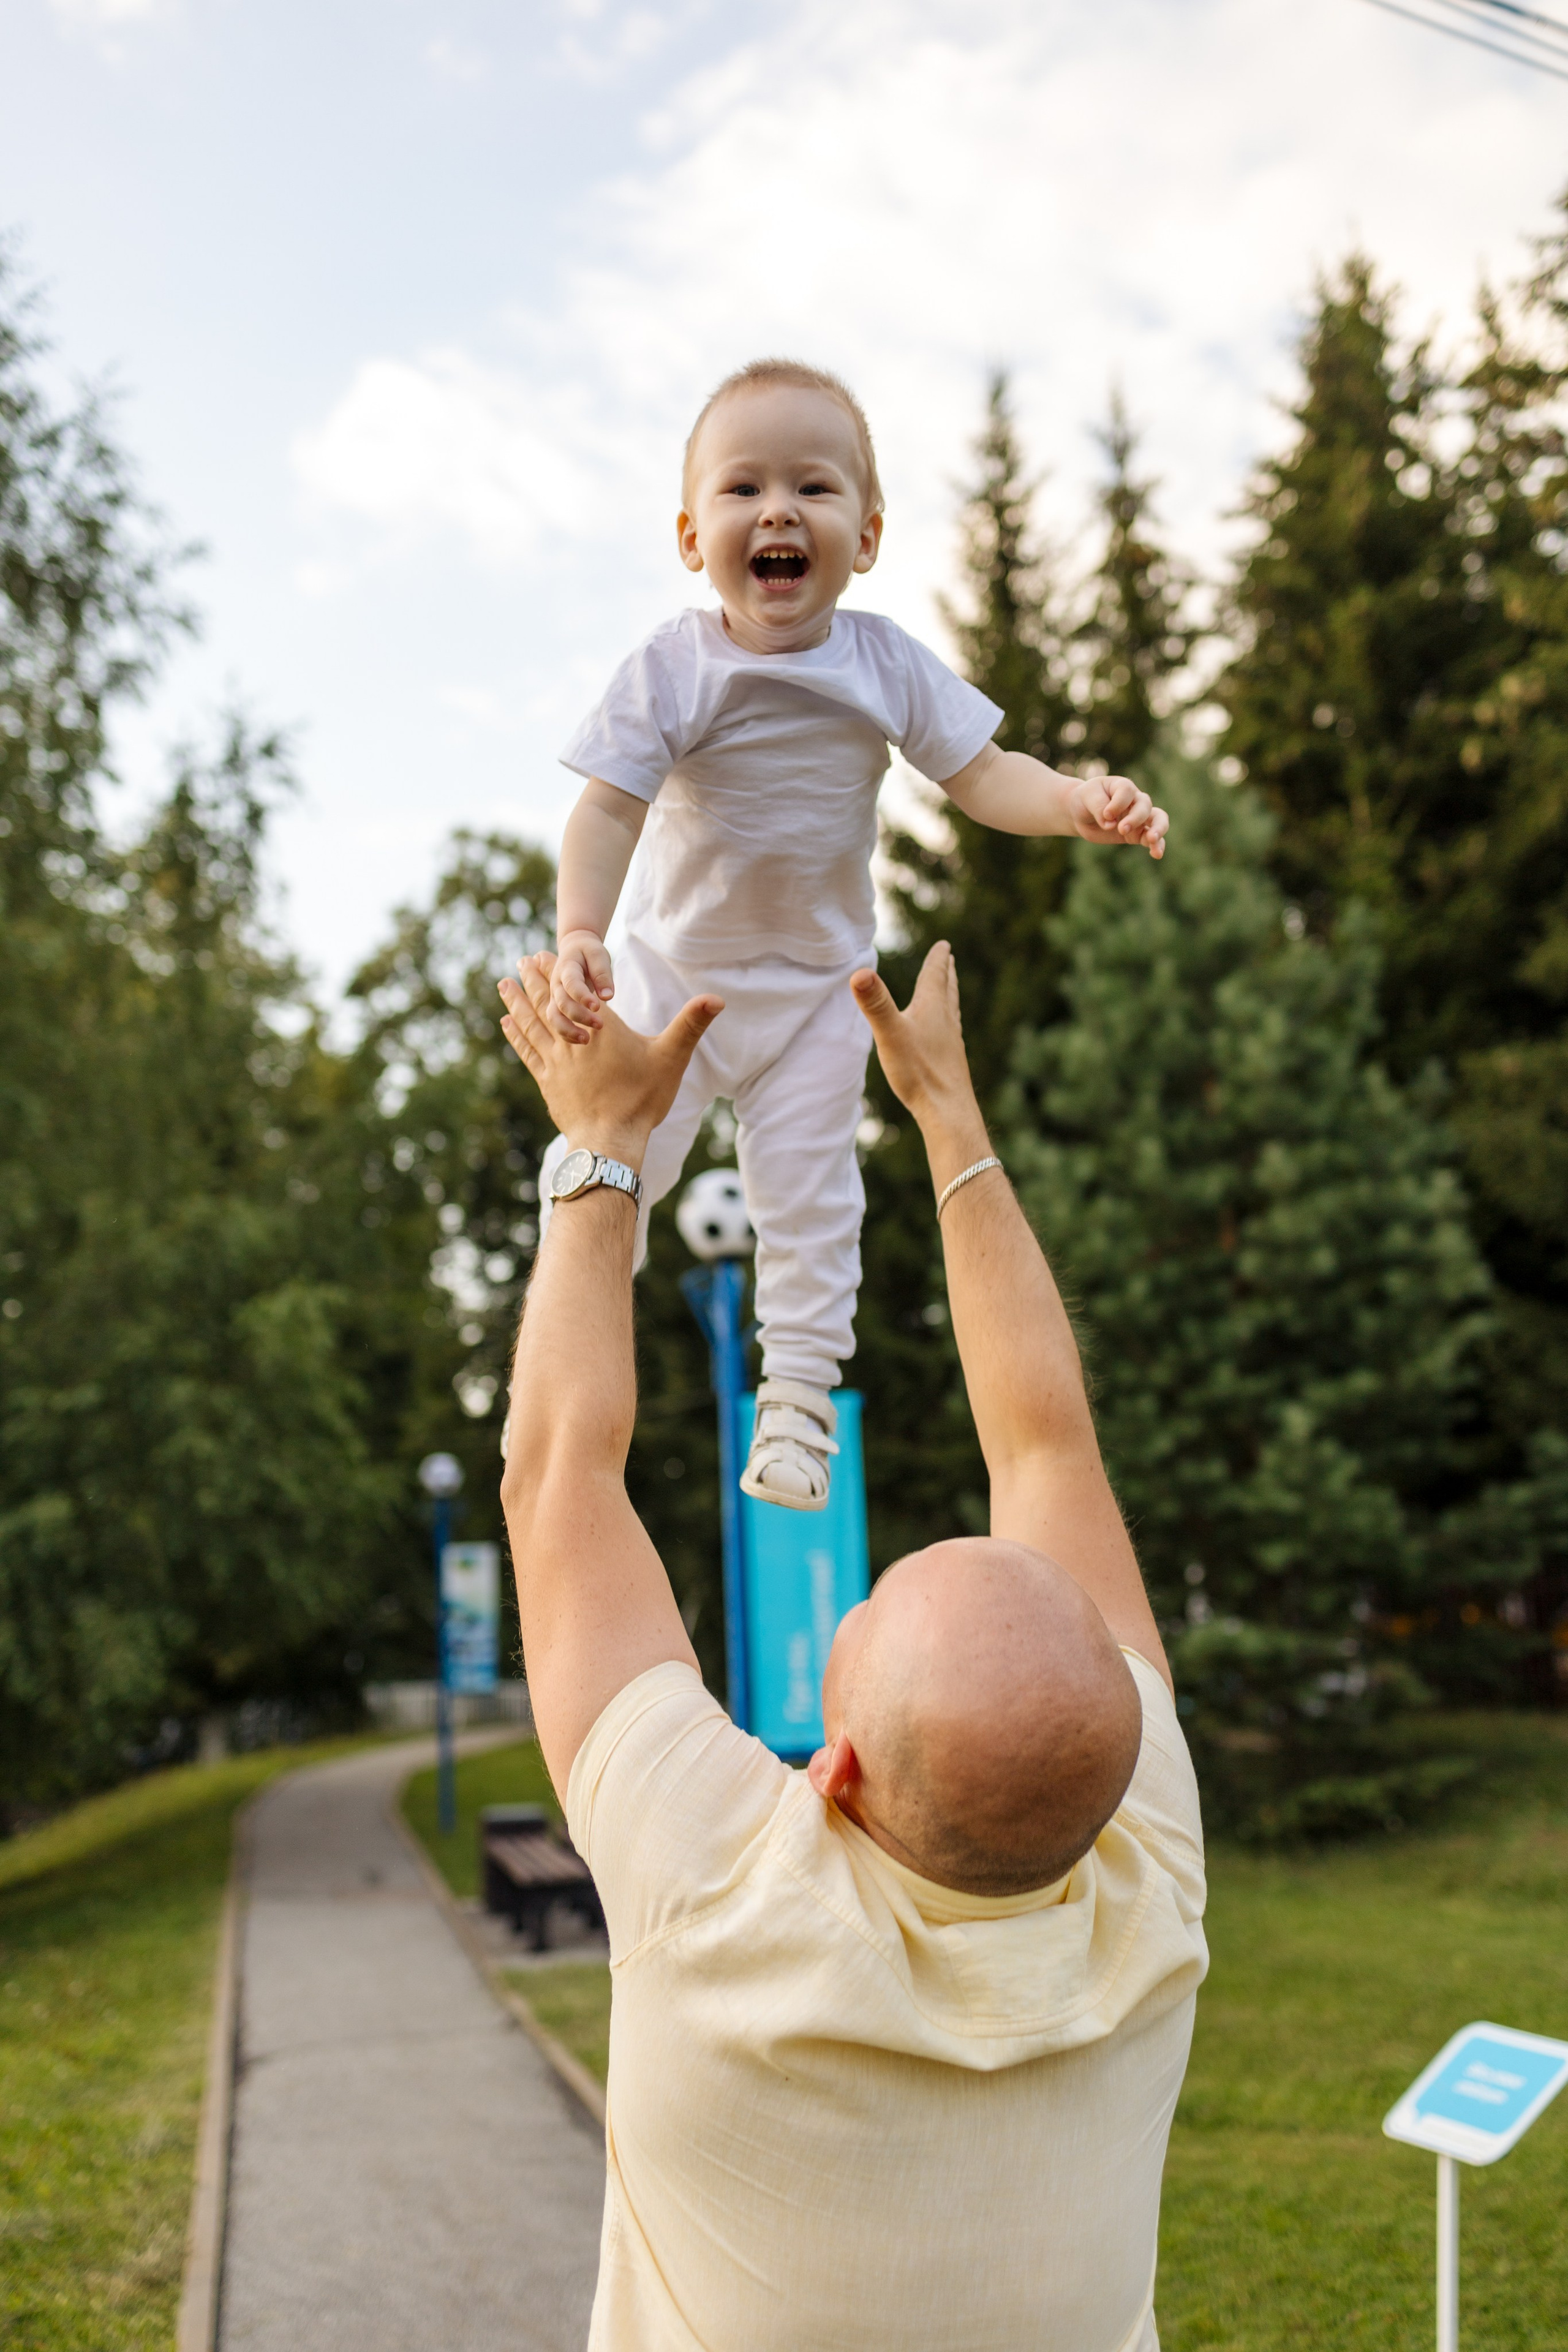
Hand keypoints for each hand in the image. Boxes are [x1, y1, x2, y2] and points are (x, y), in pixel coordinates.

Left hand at [499, 952, 721, 1165]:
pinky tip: (506, 1023)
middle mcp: (572, 1041)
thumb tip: (717, 998)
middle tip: (521, 959)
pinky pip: (527, 1052)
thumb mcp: (671, 1058)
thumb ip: (690, 1024)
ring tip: (504, 983)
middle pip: (548, 1003)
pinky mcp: (548, 1083)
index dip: (558, 972)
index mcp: (601, 1030)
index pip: (576, 993)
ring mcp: (556, 1063)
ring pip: (531, 1024)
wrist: (609, 1141)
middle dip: (534, 979)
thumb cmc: (642, 1099)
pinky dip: (516, 1035)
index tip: (544, 952)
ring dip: (517, 1001)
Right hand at [549, 930, 616, 1041]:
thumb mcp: (599, 955)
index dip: (583, 996)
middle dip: (579, 1016)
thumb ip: (602, 974)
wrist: (574, 949)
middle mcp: (556, 984)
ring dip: (569, 1030)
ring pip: (554, 1017)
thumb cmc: (589, 953)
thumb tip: (608, 996)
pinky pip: (557, 1024)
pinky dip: (567, 1035)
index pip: (572, 983)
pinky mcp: (557, 1007)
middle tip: (600, 1025)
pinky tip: (583, 1040)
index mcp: (566, 968)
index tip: (597, 1007)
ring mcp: (554, 997)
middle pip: (562, 1003)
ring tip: (586, 1039)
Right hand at [851, 944, 981, 1133]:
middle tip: (949, 959)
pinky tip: (943, 1036)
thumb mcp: (889, 1034)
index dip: (937, 958)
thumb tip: (859, 972)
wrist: (948, 1111)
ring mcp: (951, 1042)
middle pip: (947, 990)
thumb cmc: (919, 1072)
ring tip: (948, 990)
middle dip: (945, 973)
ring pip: (951, 1011)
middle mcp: (946, 1021)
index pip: (935, 975)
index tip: (944, 945)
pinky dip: (946, 1023)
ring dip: (949, 996)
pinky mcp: (951, 1062)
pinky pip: (949, 1034)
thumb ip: (875, 1004)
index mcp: (932, 1008)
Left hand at [1067, 775, 1167, 857]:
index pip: (1127, 791)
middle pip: (1145, 805)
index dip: (1118, 804)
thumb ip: (1098, 807)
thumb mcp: (1087, 796)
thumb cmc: (1086, 799)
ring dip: (1157, 829)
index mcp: (1122, 786)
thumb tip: (1110, 825)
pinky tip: (1157, 854)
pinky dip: (1157, 845)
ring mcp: (1138, 817)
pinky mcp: (1137, 834)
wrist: (1082, 813)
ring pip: (1157, 819)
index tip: (1106, 814)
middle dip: (1135, 818)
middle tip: (1121, 829)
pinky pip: (1152, 839)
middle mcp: (1135, 800)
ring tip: (1152, 839)